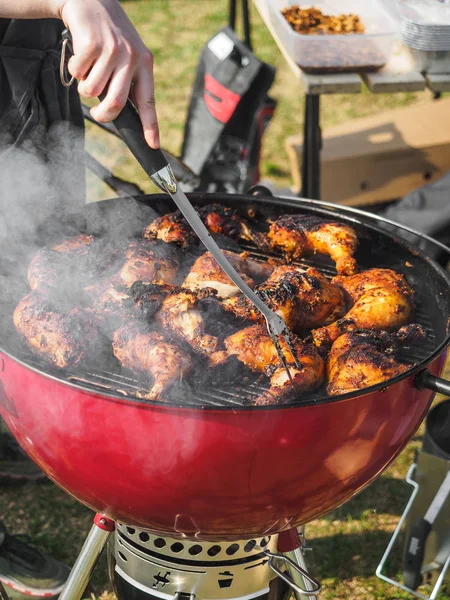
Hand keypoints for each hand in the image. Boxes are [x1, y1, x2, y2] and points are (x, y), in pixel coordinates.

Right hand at [56, 0, 158, 147]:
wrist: (91, 1)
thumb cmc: (109, 37)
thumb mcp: (127, 56)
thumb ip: (128, 82)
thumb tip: (123, 116)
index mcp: (145, 64)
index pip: (148, 101)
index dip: (151, 126)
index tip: (153, 145)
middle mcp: (132, 58)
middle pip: (116, 104)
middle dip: (103, 114)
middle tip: (97, 113)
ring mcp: (112, 50)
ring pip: (92, 91)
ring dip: (85, 86)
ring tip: (89, 69)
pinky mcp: (92, 44)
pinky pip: (78, 74)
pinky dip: (74, 70)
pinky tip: (81, 55)